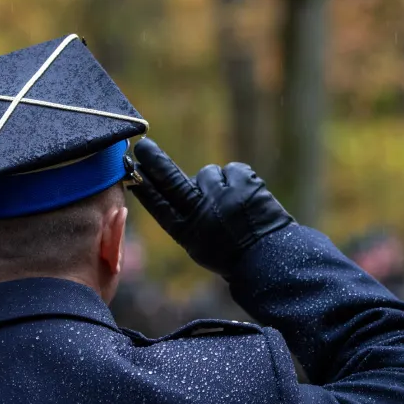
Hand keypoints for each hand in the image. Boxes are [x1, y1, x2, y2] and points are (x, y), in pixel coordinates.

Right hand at [126, 138, 293, 276]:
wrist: (270, 259)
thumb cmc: (233, 256)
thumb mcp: (201, 246)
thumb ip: (189, 220)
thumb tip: (183, 191)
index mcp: (187, 232)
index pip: (159, 204)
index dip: (145, 187)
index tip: (133, 169)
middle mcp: (201, 211)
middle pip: (171, 180)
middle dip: (155, 162)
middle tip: (144, 145)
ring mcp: (222, 196)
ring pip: (210, 173)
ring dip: (220, 182)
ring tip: (235, 204)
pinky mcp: (243, 184)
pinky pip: (235, 170)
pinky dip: (241, 180)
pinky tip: (249, 198)